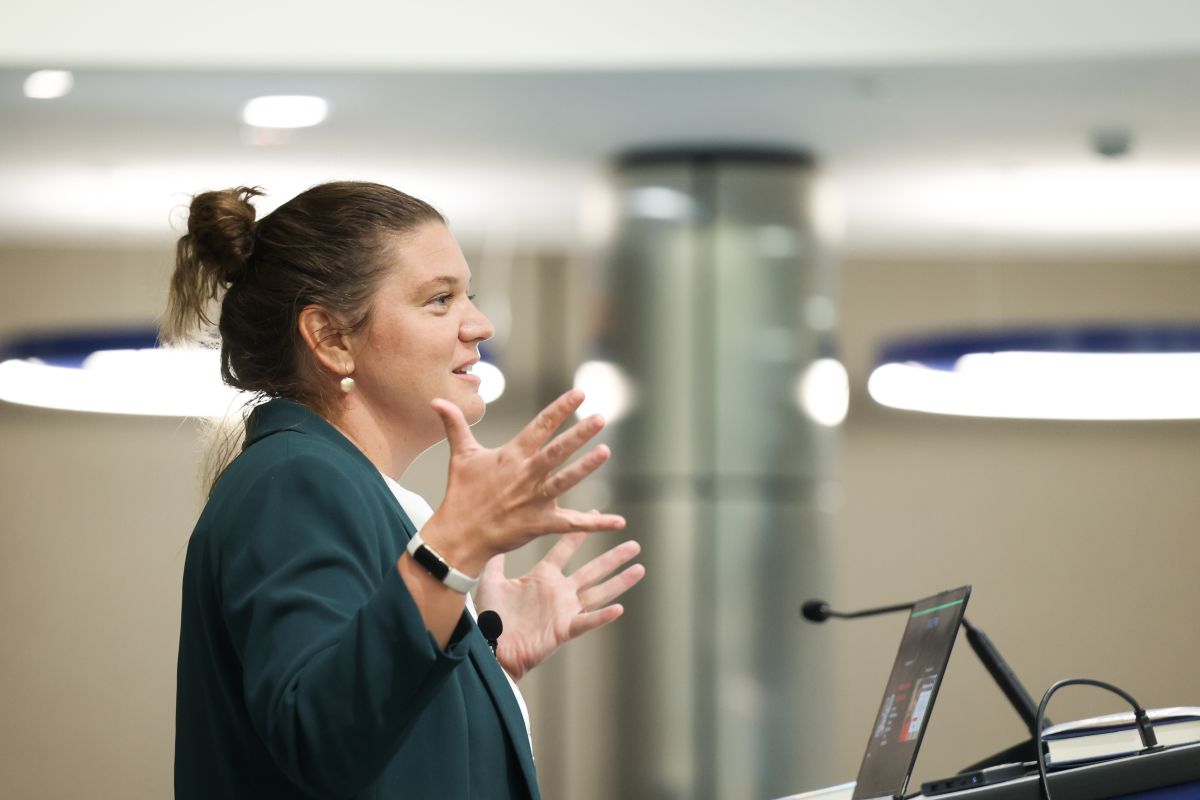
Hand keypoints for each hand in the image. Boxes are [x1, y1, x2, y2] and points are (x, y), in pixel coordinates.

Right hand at [422, 390, 625, 574]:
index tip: (580, 394)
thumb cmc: (461, 494)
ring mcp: (534, 500)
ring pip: (565, 481)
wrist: (459, 536)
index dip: (560, 409)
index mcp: (512, 456)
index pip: (540, 426)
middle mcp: (526, 475)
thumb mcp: (461, 456)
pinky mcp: (540, 523)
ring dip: (585, 468)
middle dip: (578, 435)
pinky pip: (572, 523)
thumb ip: (455, 425)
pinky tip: (617, 521)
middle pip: (556, 451)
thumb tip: (437, 401)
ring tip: (605, 452)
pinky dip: (595, 523)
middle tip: (599, 419)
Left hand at [474, 532, 645, 679]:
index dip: (579, 533)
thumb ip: (495, 561)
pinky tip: (619, 608)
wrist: (489, 647)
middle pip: (592, 570)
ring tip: (640, 569)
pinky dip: (602, 616)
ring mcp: (564, 610)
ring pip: (598, 593)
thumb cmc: (490, 616)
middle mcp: (558, 591)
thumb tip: (494, 538)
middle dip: (613, 557)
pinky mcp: (563, 630)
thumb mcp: (491, 582)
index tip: (594, 515)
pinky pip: (586, 621)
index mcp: (542, 577)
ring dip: (619, 582)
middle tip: (635, 544)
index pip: (565, 549)